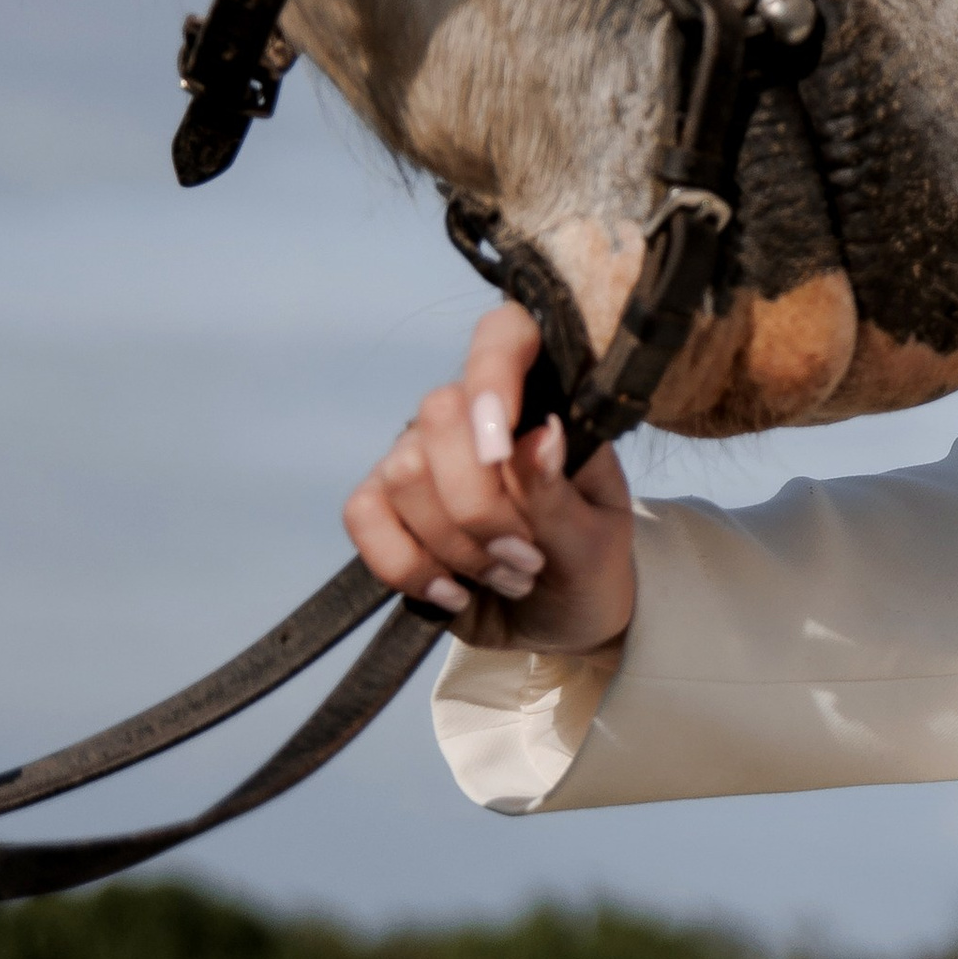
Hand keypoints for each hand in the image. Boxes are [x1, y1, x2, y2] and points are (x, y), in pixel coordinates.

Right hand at [343, 305, 635, 655]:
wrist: (559, 623)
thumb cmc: (588, 563)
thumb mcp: (594, 536)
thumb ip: (558, 491)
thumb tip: (541, 435)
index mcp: (538, 399)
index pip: (504, 335)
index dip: (494, 372)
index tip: (502, 449)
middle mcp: (471, 414)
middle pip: (438, 415)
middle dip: (479, 505)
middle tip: (528, 558)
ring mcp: (422, 457)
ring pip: (402, 473)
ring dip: (456, 546)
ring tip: (507, 577)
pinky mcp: (387, 508)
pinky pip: (363, 515)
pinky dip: (406, 565)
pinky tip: (452, 592)